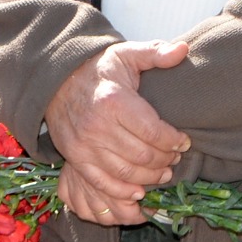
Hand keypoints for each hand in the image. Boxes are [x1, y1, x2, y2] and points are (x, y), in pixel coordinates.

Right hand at [46, 41, 190, 218]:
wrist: (57, 80)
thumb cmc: (99, 69)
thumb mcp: (126, 53)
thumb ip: (156, 53)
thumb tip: (183, 50)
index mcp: (115, 100)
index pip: (154, 132)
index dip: (174, 142)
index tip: (184, 142)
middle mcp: (98, 125)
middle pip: (143, 155)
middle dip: (165, 161)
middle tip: (175, 159)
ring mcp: (84, 144)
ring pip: (126, 172)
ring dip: (150, 178)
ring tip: (163, 173)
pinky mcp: (75, 157)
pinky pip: (102, 182)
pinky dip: (123, 191)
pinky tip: (139, 190)